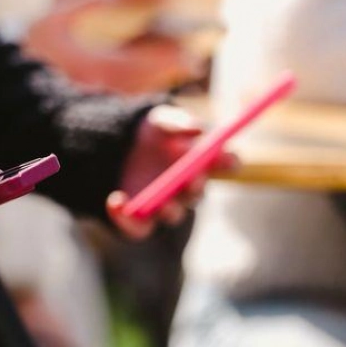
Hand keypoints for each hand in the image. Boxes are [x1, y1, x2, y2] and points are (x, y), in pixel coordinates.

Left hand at [107, 106, 229, 239]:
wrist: (117, 146)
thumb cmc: (149, 132)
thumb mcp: (159, 119)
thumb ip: (178, 121)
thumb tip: (199, 128)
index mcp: (199, 164)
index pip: (224, 165)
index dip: (229, 161)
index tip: (227, 156)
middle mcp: (186, 189)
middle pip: (197, 193)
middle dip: (197, 186)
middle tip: (194, 178)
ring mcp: (164, 205)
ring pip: (172, 214)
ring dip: (171, 211)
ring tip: (165, 205)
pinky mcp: (140, 219)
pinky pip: (136, 227)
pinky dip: (125, 218)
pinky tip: (116, 201)